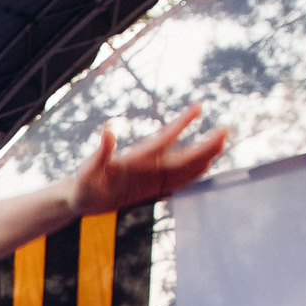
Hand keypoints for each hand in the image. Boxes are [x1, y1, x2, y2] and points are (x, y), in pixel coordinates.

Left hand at [66, 106, 227, 219]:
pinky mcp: (151, 188)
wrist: (80, 197)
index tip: (197, 108)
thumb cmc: (82, 185)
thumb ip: (100, 153)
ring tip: (222, 145)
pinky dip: (191, 176)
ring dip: (202, 157)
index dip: (181, 124)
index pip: (164, 139)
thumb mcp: (88, 171)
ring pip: (183, 166)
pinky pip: (176, 182)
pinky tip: (204, 170)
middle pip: (182, 154)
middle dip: (204, 144)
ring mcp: (151, 176)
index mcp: (137, 158)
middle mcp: (148, 165)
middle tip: (225, 131)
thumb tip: (107, 131)